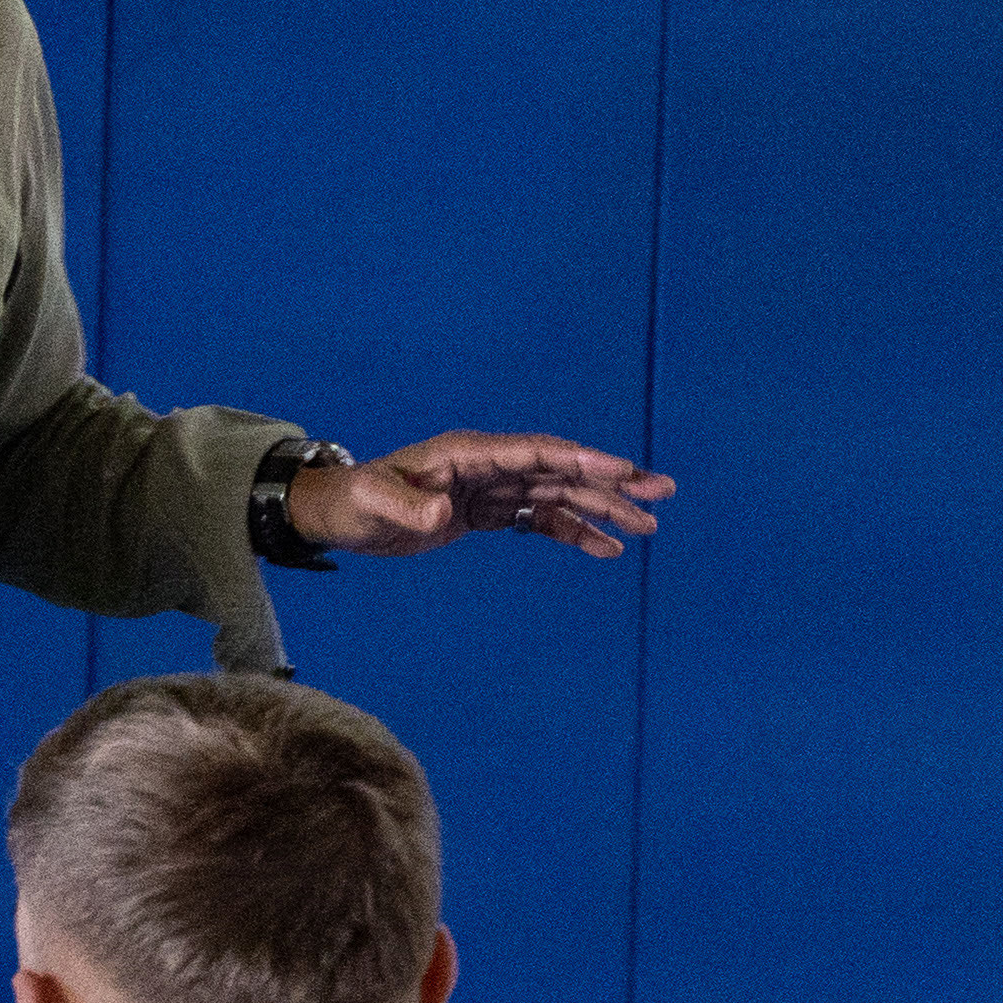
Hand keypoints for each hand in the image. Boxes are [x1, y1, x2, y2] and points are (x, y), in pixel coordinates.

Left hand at [287, 433, 672, 559]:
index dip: (582, 460)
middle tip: (661, 495)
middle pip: (561, 470)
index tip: (625, 471)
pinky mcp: (488, 513)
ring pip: (559, 494)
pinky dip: (573, 532)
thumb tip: (440, 517)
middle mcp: (488, 464)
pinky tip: (605, 549)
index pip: (537, 453)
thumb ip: (405, 509)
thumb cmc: (354, 500)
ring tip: (647, 528)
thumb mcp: (373, 504)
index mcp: (469, 452)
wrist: (341, 514)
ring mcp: (492, 488)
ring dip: (603, 508)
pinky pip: (540, 520)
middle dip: (612, 481)